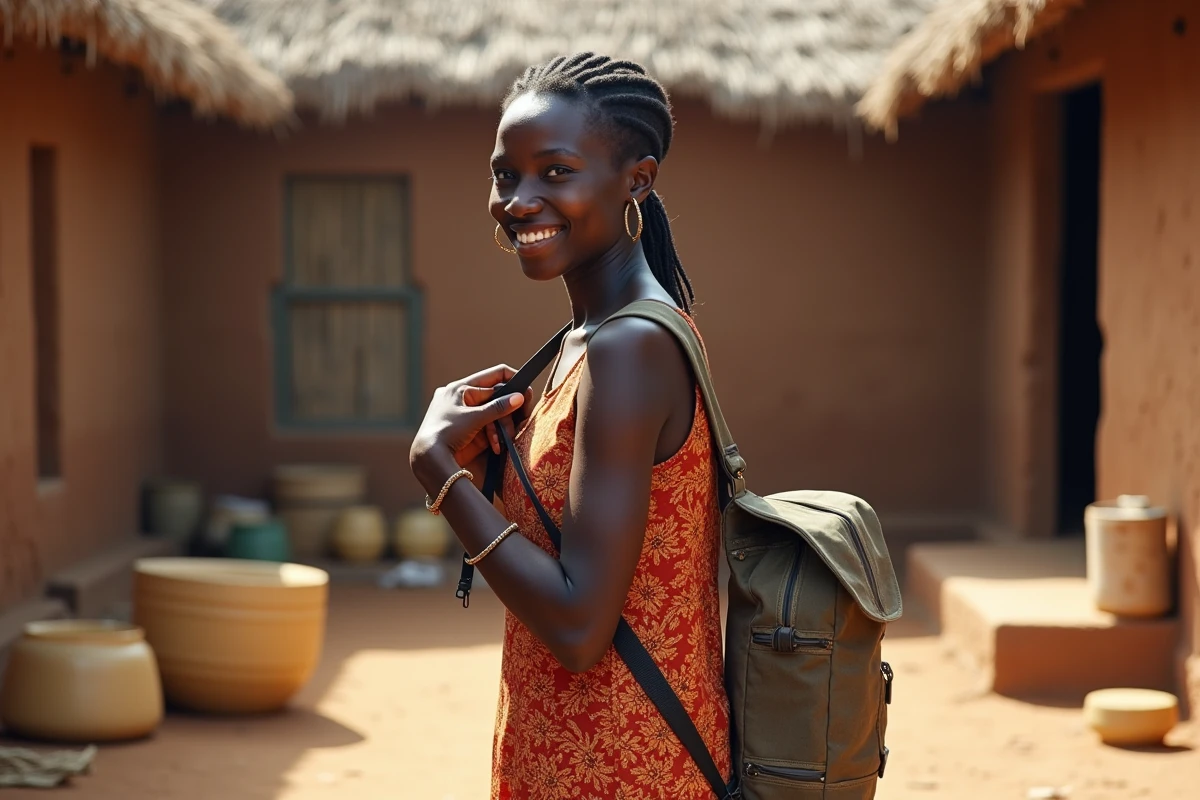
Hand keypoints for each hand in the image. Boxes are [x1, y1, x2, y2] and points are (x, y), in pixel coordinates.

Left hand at [409, 365, 532, 489]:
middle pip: (497, 398)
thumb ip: (498, 407)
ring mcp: (467, 415)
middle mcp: (464, 398)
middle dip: (507, 412)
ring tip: (501, 441)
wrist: (430, 459)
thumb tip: (519, 397)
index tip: (526, 391)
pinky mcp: (470, 430)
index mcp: (460, 388)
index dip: (513, 381)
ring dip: (501, 427)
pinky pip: (490, 427)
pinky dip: (495, 436)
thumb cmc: (446, 433)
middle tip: (522, 418)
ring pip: (495, 414)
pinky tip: (495, 446)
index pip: (494, 376)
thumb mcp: (474, 418)